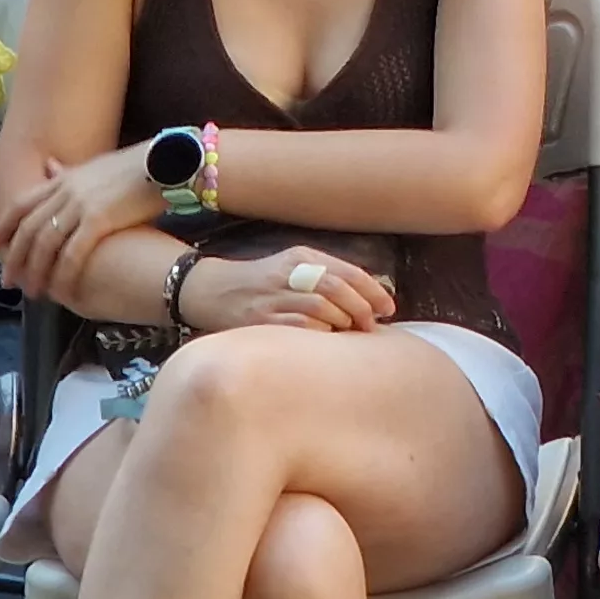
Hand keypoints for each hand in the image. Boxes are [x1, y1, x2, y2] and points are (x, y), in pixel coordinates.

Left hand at [0, 143, 167, 293]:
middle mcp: (65, 191)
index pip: (20, 204)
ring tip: (33, 292)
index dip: (3, 227)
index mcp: (63, 178)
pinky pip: (73, 253)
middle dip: (14, 258)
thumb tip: (51, 169)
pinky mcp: (99, 220)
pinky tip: (62, 291)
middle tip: (8, 282)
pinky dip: (63, 274)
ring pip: (44, 244)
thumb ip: (71, 174)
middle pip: (27, 228)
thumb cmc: (139, 165)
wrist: (167, 161)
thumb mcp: (97, 166)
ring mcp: (80, 205)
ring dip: (35, 272)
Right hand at [180, 243, 397, 332]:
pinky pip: (298, 328)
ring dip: (341, 322)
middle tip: (370, 325)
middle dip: (360, 308)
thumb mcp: (294, 267)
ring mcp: (273, 298)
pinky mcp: (260, 321)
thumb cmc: (263, 282)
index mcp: (302, 258)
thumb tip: (370, 298)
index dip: (372, 291)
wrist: (211, 291)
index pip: (347, 271)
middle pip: (336, 289)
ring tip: (349, 333)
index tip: (387, 309)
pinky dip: (318, 334)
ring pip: (319, 308)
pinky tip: (325, 340)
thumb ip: (328, 277)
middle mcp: (288, 274)